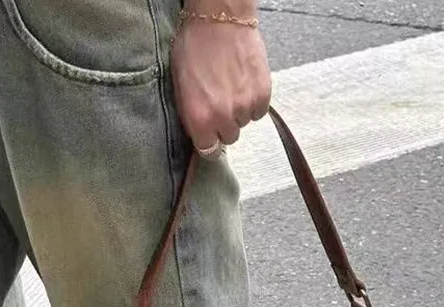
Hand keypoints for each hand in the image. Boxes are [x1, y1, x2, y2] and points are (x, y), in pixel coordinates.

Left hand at [171, 3, 270, 157]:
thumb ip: (191, 115)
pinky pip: (259, 112)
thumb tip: (200, 133)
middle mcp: (223, 118)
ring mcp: (245, 107)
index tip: (209, 134)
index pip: (208, 151)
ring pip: (244, 124)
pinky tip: (244, 84)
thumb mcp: (180, 86)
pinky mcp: (262, 94)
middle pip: (229, 138)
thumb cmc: (194, 46)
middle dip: (224, 125)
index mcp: (199, 119)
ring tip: (231, 88)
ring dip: (239, 112)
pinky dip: (253, 103)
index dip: (209, 141)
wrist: (219, 18)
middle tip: (220, 103)